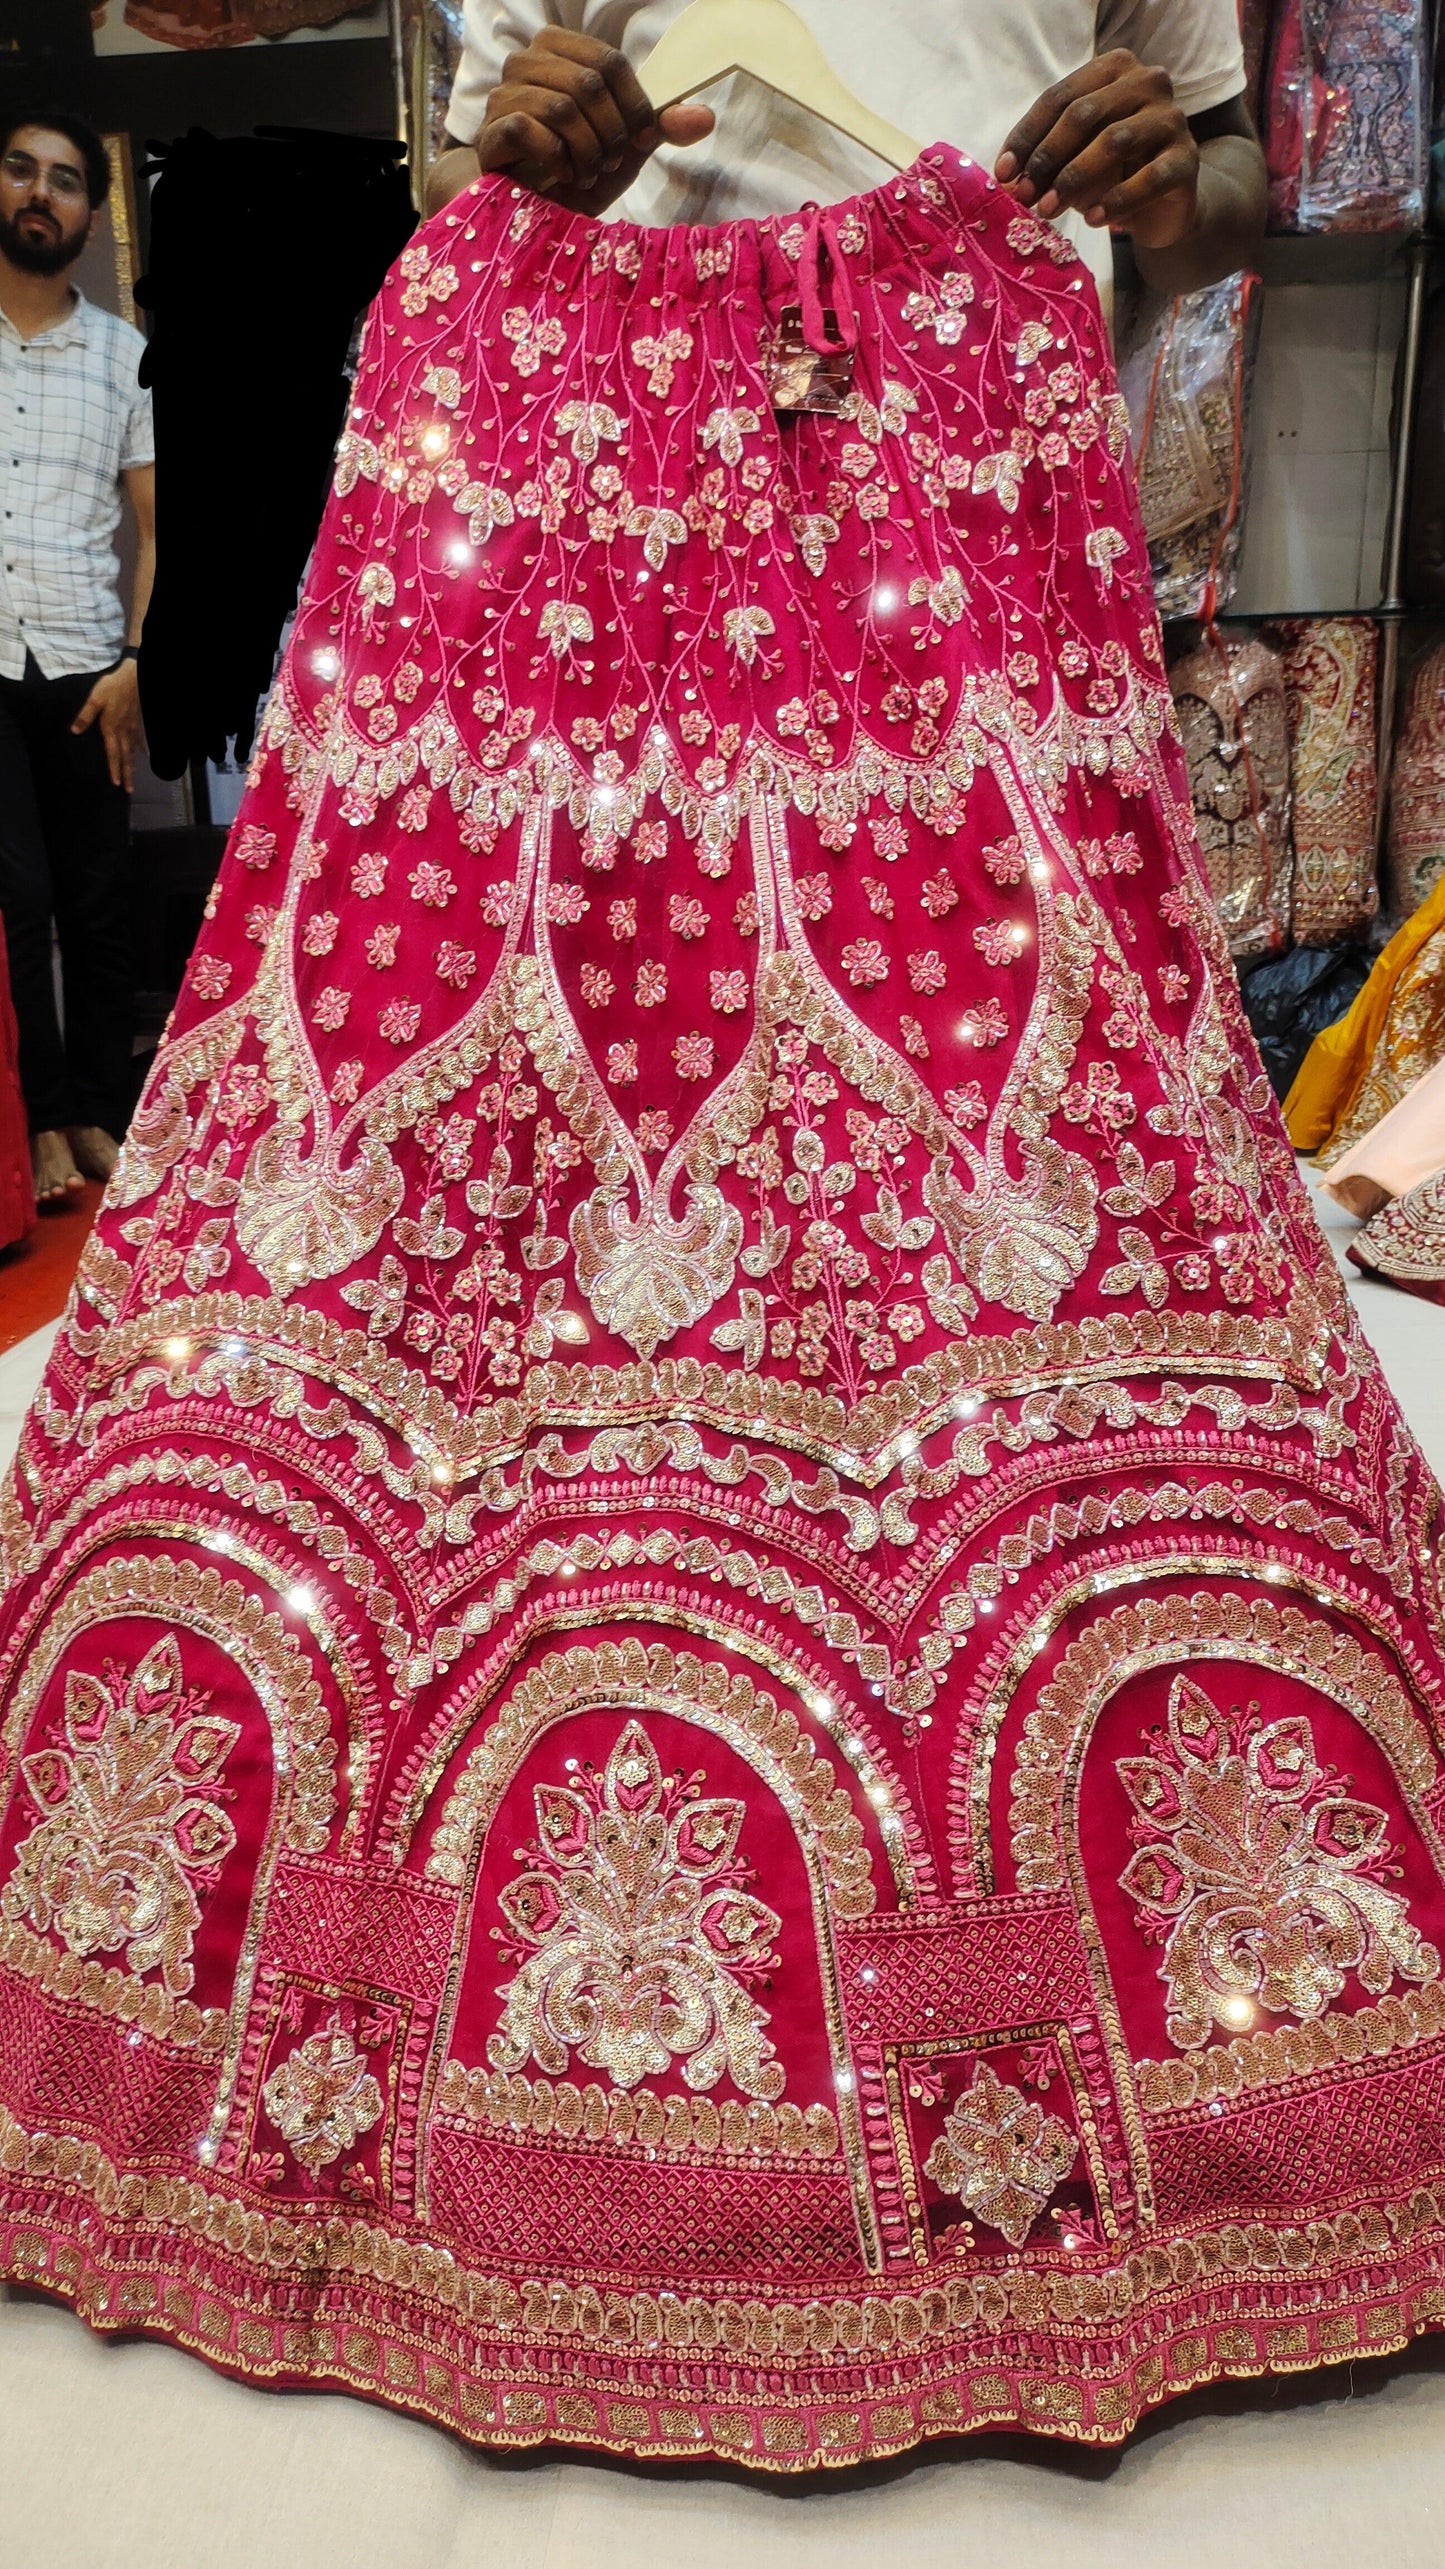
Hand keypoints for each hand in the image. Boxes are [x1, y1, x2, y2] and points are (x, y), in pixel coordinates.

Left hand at [71, 657, 142, 793]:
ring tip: (134, 779)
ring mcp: (133, 728)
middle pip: (126, 757)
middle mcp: (124, 732)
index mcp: (111, 728)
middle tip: (128, 790)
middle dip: (127, 774)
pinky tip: (146, 755)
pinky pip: (140, 739)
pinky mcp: (137, 722)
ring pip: (133, 751)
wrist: (134, 677)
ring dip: (134, 766)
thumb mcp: (94, 699)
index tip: (115, 783)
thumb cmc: (112, 687)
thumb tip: (74, 731)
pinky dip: (143, 749)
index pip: (113, 753)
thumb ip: (85, 716)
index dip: (114, 769)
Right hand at [477, 28, 713, 215]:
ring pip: (561, 107)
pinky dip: (556, 159)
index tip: (642, 138)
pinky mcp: (490, 130)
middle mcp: (526, 62)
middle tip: (610, 160)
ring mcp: (503, 95)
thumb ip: (661, 126)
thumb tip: (705, 118)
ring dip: (587, 150)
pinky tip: (562, 175)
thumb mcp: (628, 147)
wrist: (536, 209)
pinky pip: (529, 130)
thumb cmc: (579, 168)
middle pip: (587, 82)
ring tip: (588, 171)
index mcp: (560, 50)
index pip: (609, 60)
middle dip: (611, 132)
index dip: (634, 103)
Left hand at [995, 49, 1200, 251]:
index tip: (1003, 174)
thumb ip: (1045, 156)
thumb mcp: (1074, 156)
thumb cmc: (1113, 171)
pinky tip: (1094, 219)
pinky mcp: (1187, 158)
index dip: (1027, 136)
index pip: (1060, 98)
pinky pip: (1148, 178)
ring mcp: (1171, 118)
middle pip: (1084, 114)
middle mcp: (1147, 82)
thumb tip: (1007, 176)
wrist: (1164, 202)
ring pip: (1114, 141)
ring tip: (1048, 210)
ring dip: (1074, 179)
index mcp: (1114, 69)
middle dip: (1047, 159)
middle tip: (1024, 196)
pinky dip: (1117, 200)